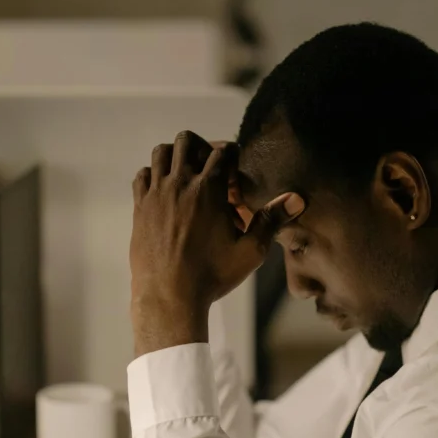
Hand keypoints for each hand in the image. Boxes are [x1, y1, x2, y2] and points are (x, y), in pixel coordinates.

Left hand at [130, 130, 303, 355]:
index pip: (222, 150)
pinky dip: (154, 175)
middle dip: (202, 147)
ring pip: (162, 152)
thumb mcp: (250, 251)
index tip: (235, 172)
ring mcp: (157, 194)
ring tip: (188, 175)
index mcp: (209, 189)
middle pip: (187, 141)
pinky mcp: (141, 207)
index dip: (232, 156)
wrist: (169, 297)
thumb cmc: (212, 275)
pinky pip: (142, 175)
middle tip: (211, 168)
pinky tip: (165, 191)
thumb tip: (297, 199)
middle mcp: (180, 184)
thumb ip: (271, 220)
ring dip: (176, 156)